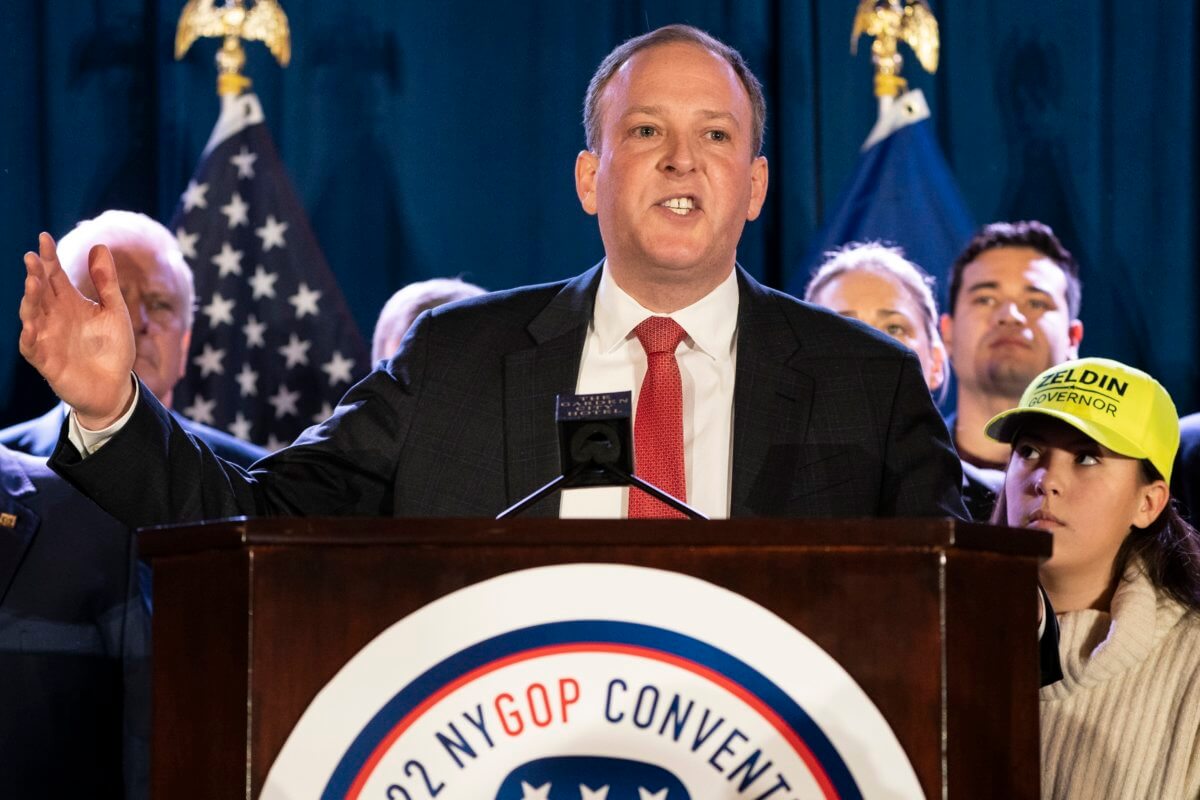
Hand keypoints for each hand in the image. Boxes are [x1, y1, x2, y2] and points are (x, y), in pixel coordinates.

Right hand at [19, 232, 135, 427]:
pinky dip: (30, 335)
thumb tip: (99, 245)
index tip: (44, 237)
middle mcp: (55, 316)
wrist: (115, 386)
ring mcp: (48, 337)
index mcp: (70, 302)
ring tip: (33, 283)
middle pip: (40, 291)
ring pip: (31, 314)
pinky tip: (32, 324)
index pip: (54, 275)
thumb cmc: (114, 348)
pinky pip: (32, 346)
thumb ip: (107, 282)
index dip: (48, 257)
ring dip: (30, 299)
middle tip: (33, 258)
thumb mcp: (115, 311)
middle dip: (35, 275)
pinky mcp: (46, 360)